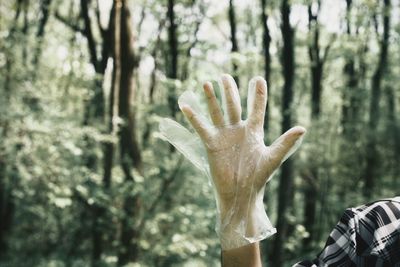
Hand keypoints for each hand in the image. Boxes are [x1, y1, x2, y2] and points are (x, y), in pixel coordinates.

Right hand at [179, 74, 305, 248]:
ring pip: (217, 113)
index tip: (258, 79)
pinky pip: (201, 127)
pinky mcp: (212, 144)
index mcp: (254, 132)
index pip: (257, 109)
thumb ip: (285, 143)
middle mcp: (238, 131)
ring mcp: (224, 136)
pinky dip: (194, 117)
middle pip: (233, 106)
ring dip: (211, 99)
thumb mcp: (272, 158)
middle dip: (229, 91)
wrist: (240, 194)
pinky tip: (185, 105)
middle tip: (225, 76)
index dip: (258, 95)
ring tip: (206, 83)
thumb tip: (302, 128)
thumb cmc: (257, 178)